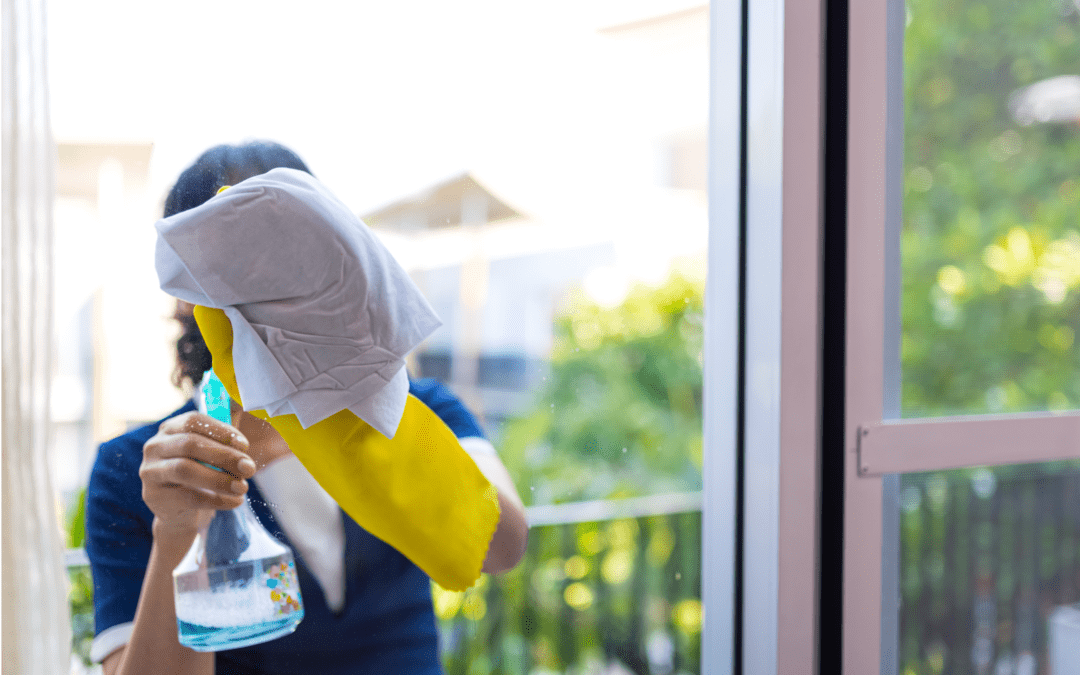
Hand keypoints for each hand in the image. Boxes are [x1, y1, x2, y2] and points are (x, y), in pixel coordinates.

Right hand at [139, 412, 256, 538]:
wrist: (180, 510)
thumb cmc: (201, 472)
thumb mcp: (210, 451)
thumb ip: (225, 433)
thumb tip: (248, 408)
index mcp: (170, 428)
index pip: (193, 421)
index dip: (221, 431)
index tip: (245, 446)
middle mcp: (155, 446)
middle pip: (190, 444)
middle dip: (225, 456)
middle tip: (249, 468)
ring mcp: (150, 472)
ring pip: (185, 470)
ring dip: (219, 479)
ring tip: (242, 487)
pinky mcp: (154, 496)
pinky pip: (188, 497)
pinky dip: (216, 500)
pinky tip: (235, 501)